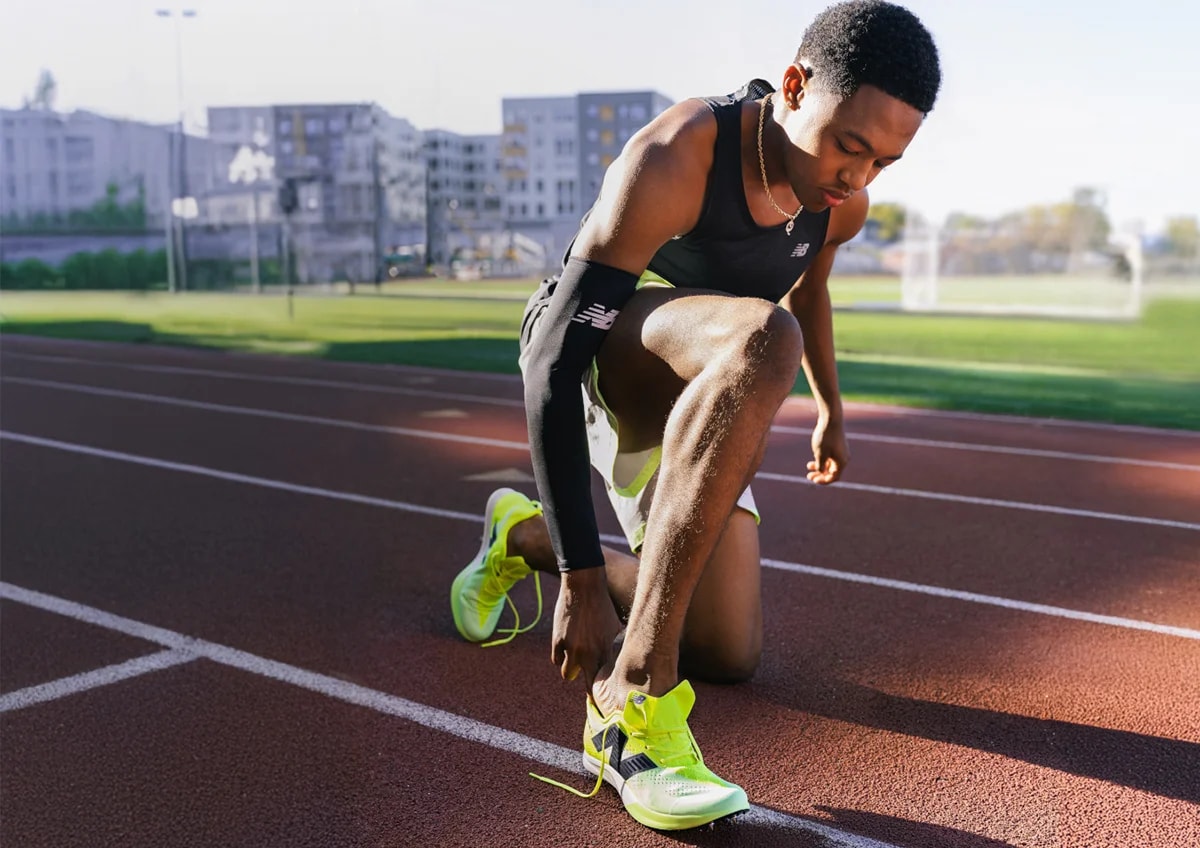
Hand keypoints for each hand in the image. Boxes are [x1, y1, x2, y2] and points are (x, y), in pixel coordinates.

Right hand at [551, 568, 622, 691]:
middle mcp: (589, 653)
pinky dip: (561, 657)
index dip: (602, 693)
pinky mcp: (558, 641)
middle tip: (590, 695)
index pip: (604, 681)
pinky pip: (556, 659)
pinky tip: (566, 649)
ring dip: (572, 670)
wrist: (583, 588)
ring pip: (567, 674)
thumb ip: (615, 646)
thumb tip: (622, 657)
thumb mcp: (615, 627)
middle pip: (586, 685)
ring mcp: (572, 648)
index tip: (603, 702)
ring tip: (576, 662)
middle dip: (589, 691)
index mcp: (605, 650)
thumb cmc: (602, 606)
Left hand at [807, 415, 848, 484]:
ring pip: (830, 463)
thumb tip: (821, 471)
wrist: (831, 419)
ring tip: (808, 466)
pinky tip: (814, 456)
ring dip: (820, 466)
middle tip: (808, 476)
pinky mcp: (837, 445)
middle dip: (820, 475)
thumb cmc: (826, 437)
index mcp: (842, 462)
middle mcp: (843, 458)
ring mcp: (841, 451)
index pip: (834, 477)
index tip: (813, 479)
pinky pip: (830, 456)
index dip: (824, 481)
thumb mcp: (820, 454)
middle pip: (832, 471)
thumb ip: (820, 465)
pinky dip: (822, 458)